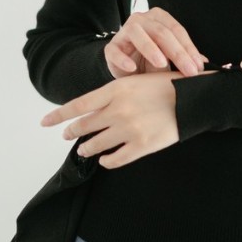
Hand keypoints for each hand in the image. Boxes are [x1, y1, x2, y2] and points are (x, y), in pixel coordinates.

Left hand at [39, 67, 218, 168]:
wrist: (196, 99)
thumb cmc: (170, 86)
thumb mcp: (139, 81)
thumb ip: (117, 93)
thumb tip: (97, 107)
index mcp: (116, 90)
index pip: (78, 105)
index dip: (59, 115)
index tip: (45, 122)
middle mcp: (118, 110)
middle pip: (85, 126)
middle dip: (73, 132)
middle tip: (68, 136)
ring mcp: (129, 129)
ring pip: (97, 144)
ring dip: (87, 148)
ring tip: (85, 150)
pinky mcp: (141, 146)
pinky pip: (116, 158)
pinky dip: (107, 160)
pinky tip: (105, 159)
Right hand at [104, 7, 209, 78]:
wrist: (125, 68)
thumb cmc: (150, 60)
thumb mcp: (169, 57)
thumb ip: (183, 57)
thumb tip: (203, 62)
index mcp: (159, 18)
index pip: (177, 31)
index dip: (189, 48)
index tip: (198, 66)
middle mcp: (141, 20)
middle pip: (161, 32)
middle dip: (177, 52)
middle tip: (188, 70)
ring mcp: (124, 32)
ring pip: (138, 34)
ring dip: (151, 49)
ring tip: (162, 63)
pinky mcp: (111, 47)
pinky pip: (115, 51)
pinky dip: (123, 59)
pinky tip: (131, 68)